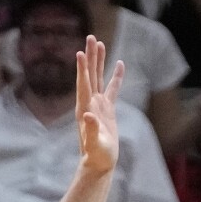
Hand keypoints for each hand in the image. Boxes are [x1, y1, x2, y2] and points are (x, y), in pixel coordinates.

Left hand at [75, 35, 124, 174]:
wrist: (99, 163)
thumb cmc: (97, 156)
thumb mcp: (95, 145)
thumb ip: (91, 130)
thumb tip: (88, 115)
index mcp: (85, 109)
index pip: (83, 85)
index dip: (82, 69)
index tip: (80, 52)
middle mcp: (89, 103)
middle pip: (89, 75)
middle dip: (90, 57)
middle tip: (91, 37)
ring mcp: (98, 105)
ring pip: (98, 77)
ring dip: (99, 61)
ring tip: (100, 43)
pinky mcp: (107, 109)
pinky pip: (112, 88)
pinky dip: (116, 76)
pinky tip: (120, 64)